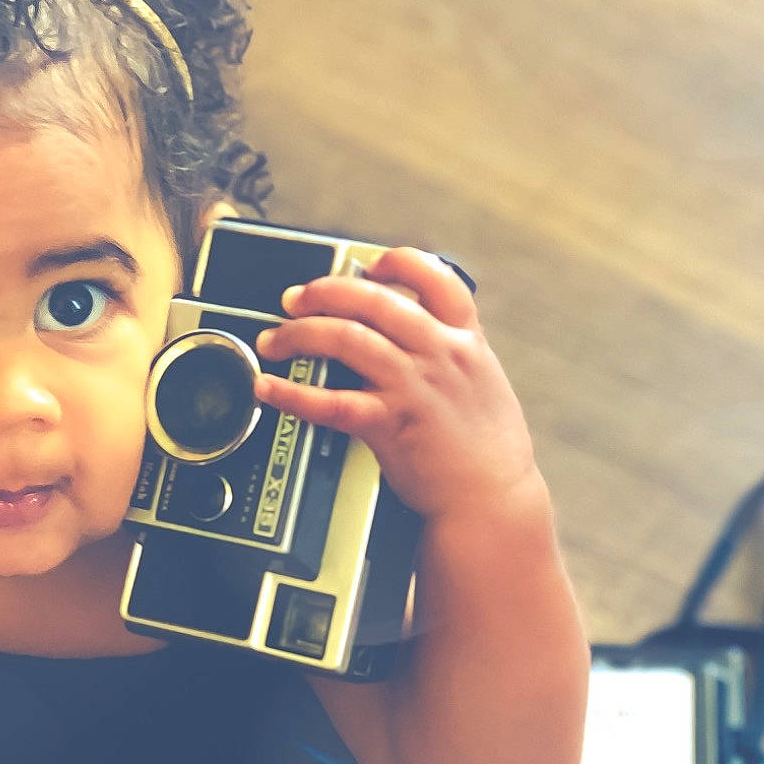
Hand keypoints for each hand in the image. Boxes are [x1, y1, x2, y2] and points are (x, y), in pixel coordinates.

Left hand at [251, 246, 538, 521]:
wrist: (492, 500)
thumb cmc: (487, 449)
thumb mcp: (483, 382)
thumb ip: (450, 352)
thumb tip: (410, 331)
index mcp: (465, 341)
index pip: (435, 277)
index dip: (396, 263)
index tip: (367, 267)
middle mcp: (440, 354)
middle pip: (374, 299)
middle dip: (325, 291)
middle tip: (294, 299)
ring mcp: (415, 387)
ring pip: (346, 338)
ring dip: (299, 334)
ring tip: (274, 341)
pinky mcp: (391, 424)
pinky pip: (330, 402)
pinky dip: (292, 393)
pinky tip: (270, 390)